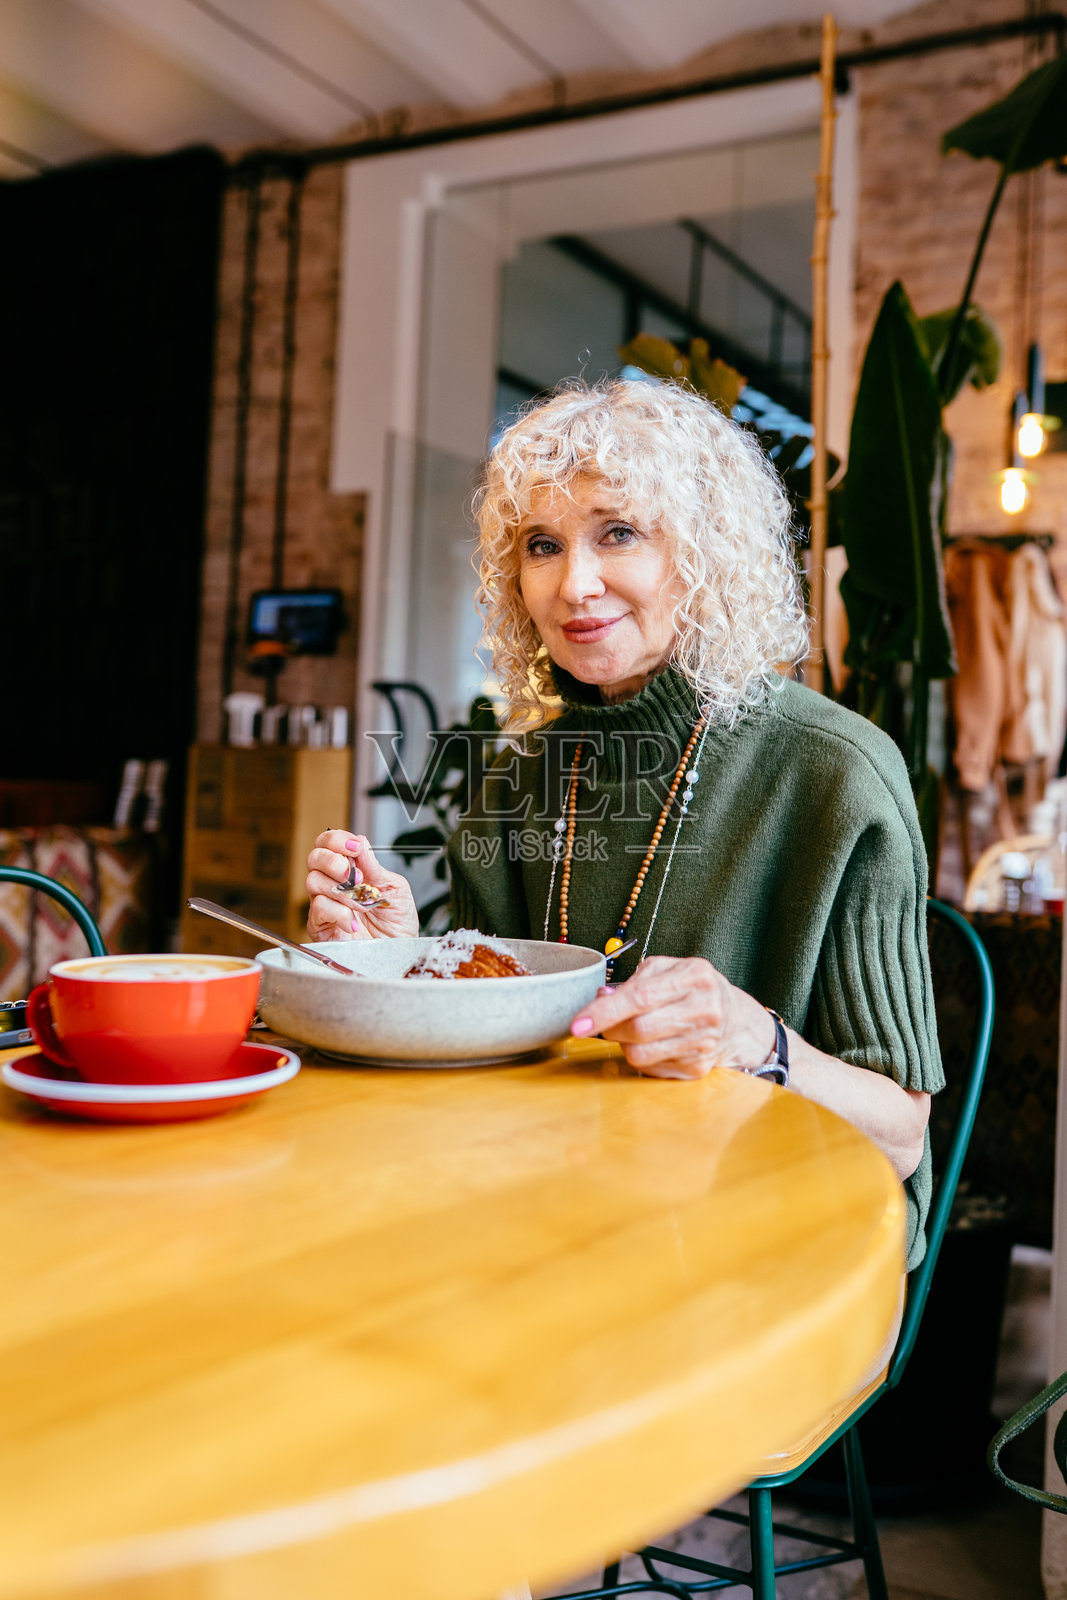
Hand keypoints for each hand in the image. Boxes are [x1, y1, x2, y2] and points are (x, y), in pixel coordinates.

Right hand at [305, 830, 419, 940]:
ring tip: (362, 905)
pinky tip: (353, 922)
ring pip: (313, 881)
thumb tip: (361, 843)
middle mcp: (334, 883)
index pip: (330, 844)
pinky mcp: (320, 925)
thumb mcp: (394, 888)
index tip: (355, 847)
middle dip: (333, 861)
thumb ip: (375, 867)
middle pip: (314, 857)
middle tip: (355, 875)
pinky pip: (318, 908)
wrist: (398, 952)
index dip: (338, 840)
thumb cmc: (397, 922)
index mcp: (351, 869)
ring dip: (341, 890)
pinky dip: (339, 913)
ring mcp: (325, 903)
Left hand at [569, 955, 775, 1078]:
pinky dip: (643, 1057)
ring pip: (640, 1055)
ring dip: (625, 1044)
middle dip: (611, 1029)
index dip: (605, 1012)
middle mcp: (704, 1009)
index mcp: (695, 976)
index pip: (641, 997)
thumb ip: (633, 982)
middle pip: (638, 1030)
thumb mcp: (668, 970)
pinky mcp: (699, 1069)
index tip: (578, 1024)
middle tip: (609, 1023)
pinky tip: (656, 1043)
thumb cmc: (692, 989)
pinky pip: (651, 1069)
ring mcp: (704, 1043)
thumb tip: (600, 999)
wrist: (736, 1020)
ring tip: (636, 1031)